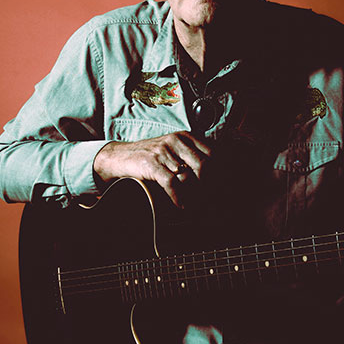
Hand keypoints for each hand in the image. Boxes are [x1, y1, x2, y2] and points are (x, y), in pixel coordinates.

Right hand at [93, 131, 210, 207]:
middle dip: (209, 187)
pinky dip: (178, 198)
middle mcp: (176, 141)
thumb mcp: (174, 149)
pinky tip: (181, 206)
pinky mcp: (152, 164)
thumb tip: (216, 176)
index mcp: (185, 136)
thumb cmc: (151, 157)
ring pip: (189, 176)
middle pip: (204, 166)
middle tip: (211, 201)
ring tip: (197, 207)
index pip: (213, 153)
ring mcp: (164, 152)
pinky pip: (172, 183)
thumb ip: (192, 157)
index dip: (220, 172)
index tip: (222, 188)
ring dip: (194, 196)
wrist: (121, 156)